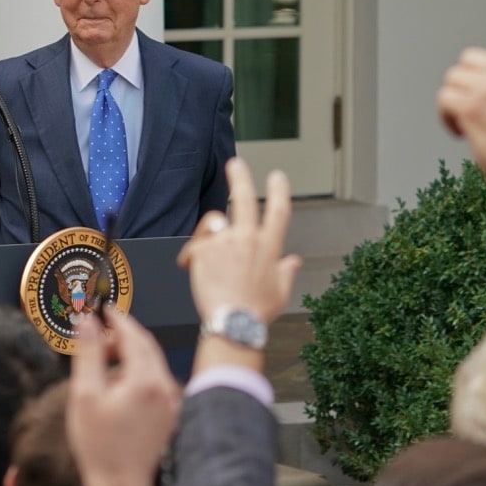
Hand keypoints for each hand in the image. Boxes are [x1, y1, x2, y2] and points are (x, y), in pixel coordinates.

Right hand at [67, 305, 180, 485]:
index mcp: (145, 380)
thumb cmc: (99, 444)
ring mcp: (170, 402)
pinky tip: (118, 382)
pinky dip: (138, 371)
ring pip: (152, 363)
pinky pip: (155, 380)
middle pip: (147, 346)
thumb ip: (88, 353)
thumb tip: (87, 321)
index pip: (134, 336)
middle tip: (99, 329)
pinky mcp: (169, 414)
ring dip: (130, 354)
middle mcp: (165, 388)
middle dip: (124, 334)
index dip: (117, 319)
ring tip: (103, 358)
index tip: (103, 307)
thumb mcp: (85, 394)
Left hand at [178, 157, 300, 374]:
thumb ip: (286, 272)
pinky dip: (192, 254)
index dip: (279, 190)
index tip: (277, 176)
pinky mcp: (205, 249)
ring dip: (209, 231)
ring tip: (204, 252)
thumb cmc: (256, 312)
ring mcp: (226, 242)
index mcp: (270, 247)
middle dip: (241, 177)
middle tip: (235, 163)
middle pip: (245, 198)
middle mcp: (248, 239)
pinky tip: (191, 267)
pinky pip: (196, 243)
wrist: (233, 323)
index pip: (279, 211)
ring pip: (215, 222)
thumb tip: (295, 261)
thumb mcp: (280, 293)